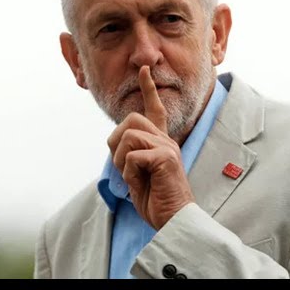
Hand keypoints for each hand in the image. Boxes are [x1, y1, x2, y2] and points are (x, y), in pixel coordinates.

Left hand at [107, 65, 194, 229]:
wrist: (173, 219)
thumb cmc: (156, 200)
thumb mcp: (138, 174)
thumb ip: (131, 155)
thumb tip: (118, 142)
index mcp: (161, 142)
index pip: (155, 109)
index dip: (148, 88)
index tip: (145, 70)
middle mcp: (166, 140)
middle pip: (130, 120)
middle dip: (116, 143)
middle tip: (123, 166)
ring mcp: (167, 148)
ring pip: (128, 136)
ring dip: (121, 161)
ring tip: (133, 177)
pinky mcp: (165, 159)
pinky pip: (132, 157)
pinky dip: (128, 174)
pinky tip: (140, 184)